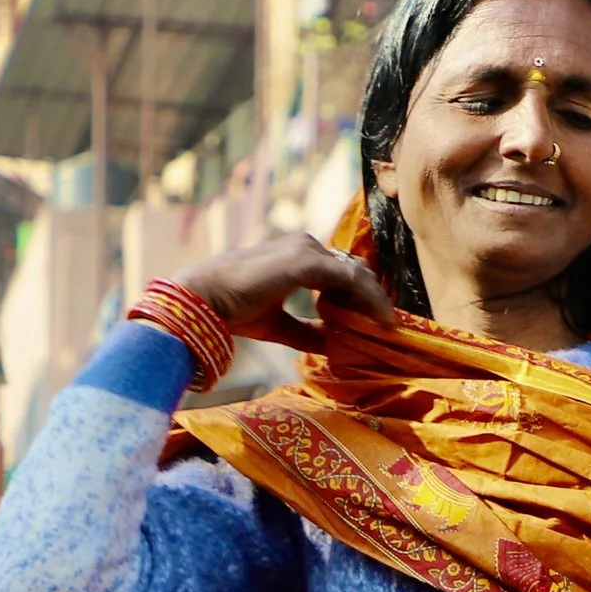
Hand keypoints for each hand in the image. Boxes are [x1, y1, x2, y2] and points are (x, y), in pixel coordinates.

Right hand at [162, 230, 393, 352]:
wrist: (203, 300)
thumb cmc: (231, 310)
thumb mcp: (277, 325)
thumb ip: (306, 331)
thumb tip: (332, 345)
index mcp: (295, 255)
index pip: (340, 272)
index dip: (361, 296)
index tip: (376, 322)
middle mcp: (304, 246)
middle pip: (354, 270)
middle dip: (373, 299)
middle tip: (387, 327)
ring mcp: (306, 250)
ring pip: (357, 274)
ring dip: (375, 301)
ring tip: (387, 327)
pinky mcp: (306, 262)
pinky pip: (351, 280)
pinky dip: (371, 300)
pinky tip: (383, 321)